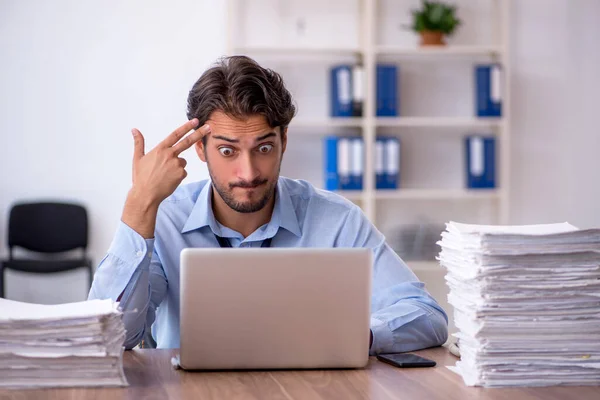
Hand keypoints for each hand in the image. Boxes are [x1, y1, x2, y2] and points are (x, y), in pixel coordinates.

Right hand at [122, 119, 210, 237]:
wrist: (146, 194)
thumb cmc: (141, 177)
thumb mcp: (137, 158)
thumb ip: (139, 143)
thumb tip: (134, 130)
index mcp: (160, 149)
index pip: (175, 134)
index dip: (186, 127)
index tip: (195, 121)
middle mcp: (169, 154)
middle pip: (188, 142)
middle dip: (199, 133)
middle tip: (209, 127)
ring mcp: (176, 164)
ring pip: (182, 162)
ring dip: (177, 166)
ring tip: (164, 174)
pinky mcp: (181, 174)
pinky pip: (183, 172)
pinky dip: (177, 176)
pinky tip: (168, 180)